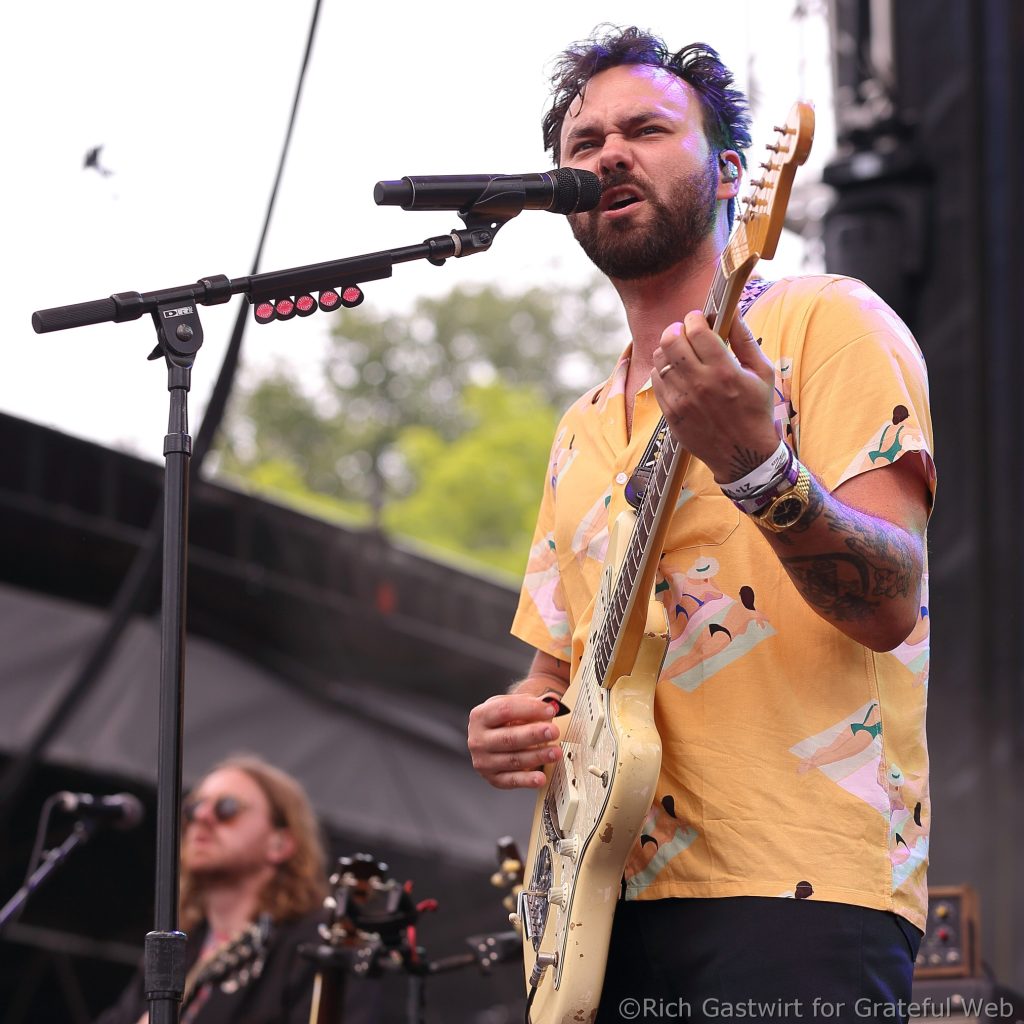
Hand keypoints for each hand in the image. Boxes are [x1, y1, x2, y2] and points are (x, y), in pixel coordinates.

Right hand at [467, 693, 561, 788]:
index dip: (530, 709)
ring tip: (555, 752)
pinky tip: (541, 777)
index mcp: (480, 716)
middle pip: (508, 737)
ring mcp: (483, 761)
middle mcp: (477, 739)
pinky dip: (527, 780)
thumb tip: (553, 701)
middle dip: (533, 734)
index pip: (505, 710)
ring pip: (513, 760)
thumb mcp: (514, 705)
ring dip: (536, 756)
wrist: (495, 736)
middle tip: (554, 732)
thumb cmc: (506, 719)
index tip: (551, 710)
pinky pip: (512, 780)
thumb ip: (534, 702)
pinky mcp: (492, 778)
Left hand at [652, 310, 777, 483]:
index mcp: (725, 371)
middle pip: (671, 340)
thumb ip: (745, 339)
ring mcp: (681, 400)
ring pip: (660, 359)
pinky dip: (663, 370)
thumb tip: (733, 309)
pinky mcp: (670, 413)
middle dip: (677, 329)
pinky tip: (677, 373)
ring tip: (681, 353)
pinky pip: (656, 380)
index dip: (695, 318)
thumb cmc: (756, 411)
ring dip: (668, 349)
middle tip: (685, 332)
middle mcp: (700, 384)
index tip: (699, 319)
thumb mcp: (762, 373)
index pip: (696, 330)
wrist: (743, 456)